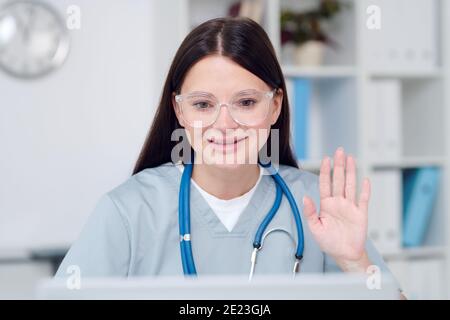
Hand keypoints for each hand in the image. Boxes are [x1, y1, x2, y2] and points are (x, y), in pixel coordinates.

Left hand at [302, 147, 370, 271]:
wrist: (345, 254)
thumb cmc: (329, 242)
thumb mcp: (315, 228)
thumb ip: (310, 212)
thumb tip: (305, 197)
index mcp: (326, 205)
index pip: (325, 184)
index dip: (325, 171)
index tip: (325, 159)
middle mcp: (338, 203)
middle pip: (338, 180)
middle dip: (338, 165)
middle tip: (339, 151)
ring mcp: (350, 207)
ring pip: (350, 185)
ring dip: (351, 172)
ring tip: (350, 158)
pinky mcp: (361, 213)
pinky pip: (364, 199)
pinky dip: (365, 190)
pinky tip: (365, 179)